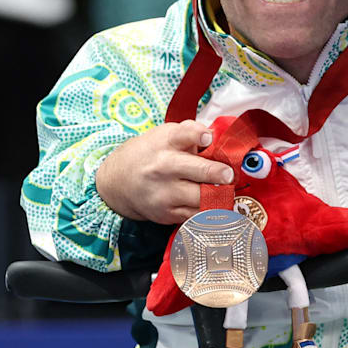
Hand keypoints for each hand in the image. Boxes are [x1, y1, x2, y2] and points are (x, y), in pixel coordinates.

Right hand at [94, 120, 237, 223]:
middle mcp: (164, 167)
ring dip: (219, 194)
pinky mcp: (168, 213)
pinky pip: (197, 215)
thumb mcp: (165, 135)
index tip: (208, 138)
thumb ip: (191, 132)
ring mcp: (165, 193)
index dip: (198, 135)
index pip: (183, 134)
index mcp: (166, 142)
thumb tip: (218, 138)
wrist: (119, 181)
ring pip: (202, 197)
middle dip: (218, 173)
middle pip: (198, 170)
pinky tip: (215, 203)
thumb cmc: (151, 154)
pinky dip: (210, 210)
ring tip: (226, 189)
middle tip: (228, 174)